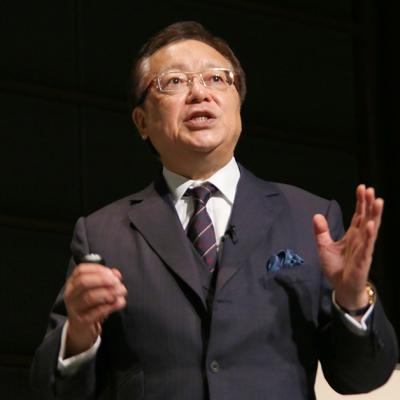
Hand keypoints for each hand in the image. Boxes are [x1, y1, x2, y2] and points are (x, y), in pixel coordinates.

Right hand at [64, 263, 126, 356]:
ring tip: (121, 292)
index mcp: (72, 283)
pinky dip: (110, 306)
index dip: (98, 269)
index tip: (112, 273)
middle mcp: (71, 295)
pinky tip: (119, 302)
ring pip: (90, 297)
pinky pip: (96, 312)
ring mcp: (74, 309)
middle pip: (83, 282)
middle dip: (103, 280)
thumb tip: (116, 274)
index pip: (81, 270)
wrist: (82, 330)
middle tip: (117, 282)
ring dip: (109, 292)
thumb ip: (106, 279)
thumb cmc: (90, 306)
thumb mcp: (97, 291)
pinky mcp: (82, 321)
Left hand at [313, 184, 382, 309]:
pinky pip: (367, 246)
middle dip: (368, 204)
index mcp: (352, 235)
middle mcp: (360, 239)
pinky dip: (370, 235)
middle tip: (370, 189)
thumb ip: (321, 232)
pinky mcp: (363, 260)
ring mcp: (363, 248)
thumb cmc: (336, 267)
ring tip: (378, 201)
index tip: (362, 188)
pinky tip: (372, 225)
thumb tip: (317, 215)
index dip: (360, 202)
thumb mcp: (324, 246)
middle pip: (366, 218)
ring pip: (371, 229)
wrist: (341, 288)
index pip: (358, 215)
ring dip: (375, 215)